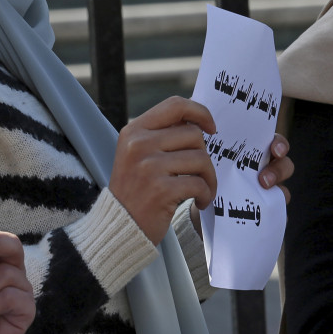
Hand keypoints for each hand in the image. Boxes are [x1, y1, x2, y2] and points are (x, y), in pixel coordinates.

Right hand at [111, 96, 217, 244]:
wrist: (120, 228)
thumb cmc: (137, 190)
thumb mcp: (138, 153)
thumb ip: (162, 134)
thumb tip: (199, 120)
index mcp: (134, 130)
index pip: (175, 105)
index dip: (200, 112)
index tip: (212, 129)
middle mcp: (139, 144)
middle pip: (193, 134)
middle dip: (204, 155)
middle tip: (200, 173)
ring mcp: (148, 167)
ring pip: (201, 159)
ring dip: (209, 177)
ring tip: (202, 190)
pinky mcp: (160, 190)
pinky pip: (199, 183)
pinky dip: (206, 194)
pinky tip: (199, 201)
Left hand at [189, 133, 296, 236]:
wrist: (202, 205)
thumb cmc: (210, 174)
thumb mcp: (213, 159)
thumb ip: (216, 147)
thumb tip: (204, 130)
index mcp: (257, 155)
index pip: (276, 144)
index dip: (280, 145)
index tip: (274, 149)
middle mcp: (266, 172)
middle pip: (285, 166)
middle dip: (279, 170)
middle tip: (263, 179)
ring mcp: (268, 194)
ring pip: (284, 191)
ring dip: (279, 192)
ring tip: (262, 196)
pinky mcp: (266, 213)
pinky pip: (278, 215)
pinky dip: (278, 216)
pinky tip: (267, 217)